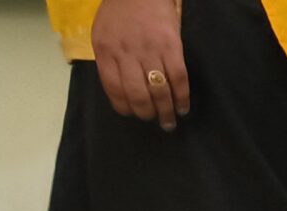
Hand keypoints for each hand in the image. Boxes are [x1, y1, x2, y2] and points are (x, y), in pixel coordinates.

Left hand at [90, 0, 189, 129]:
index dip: (124, 107)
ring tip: (169, 121)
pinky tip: (183, 107)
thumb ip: (110, 60)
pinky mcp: (171, 47)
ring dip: (166, 111)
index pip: (114, 88)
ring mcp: (150, 50)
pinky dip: (182, 97)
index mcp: (106, 50)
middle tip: (154, 120)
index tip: (132, 114)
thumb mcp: (103, 35)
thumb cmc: (120, 13)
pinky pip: (178, 79)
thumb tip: (123, 91)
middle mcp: (126, 53)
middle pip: (137, 94)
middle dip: (147, 113)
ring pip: (158, 90)